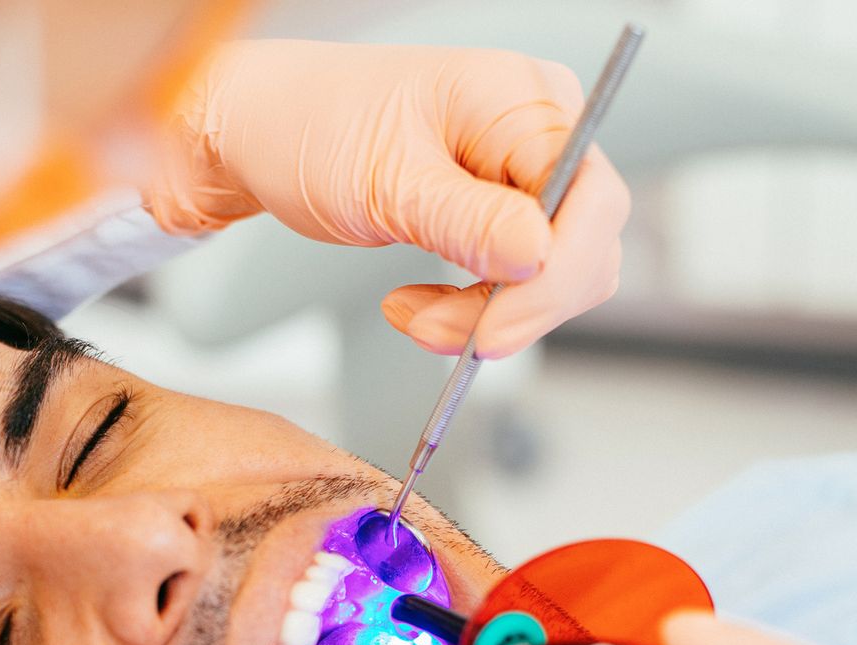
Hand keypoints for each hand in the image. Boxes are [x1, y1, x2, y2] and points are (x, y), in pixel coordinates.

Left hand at [145, 40, 630, 358]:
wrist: (265, 131)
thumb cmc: (311, 127)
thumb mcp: (384, 181)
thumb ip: (468, 221)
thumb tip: (540, 256)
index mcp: (523, 98)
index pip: (591, 200)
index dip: (555, 276)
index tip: (494, 331)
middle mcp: (540, 129)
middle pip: (586, 245)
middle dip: (516, 307)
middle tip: (438, 335)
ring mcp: (525, 171)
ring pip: (555, 275)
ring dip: (488, 317)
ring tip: (411, 317)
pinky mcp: (503, 209)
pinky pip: (520, 279)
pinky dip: (473, 311)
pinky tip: (419, 308)